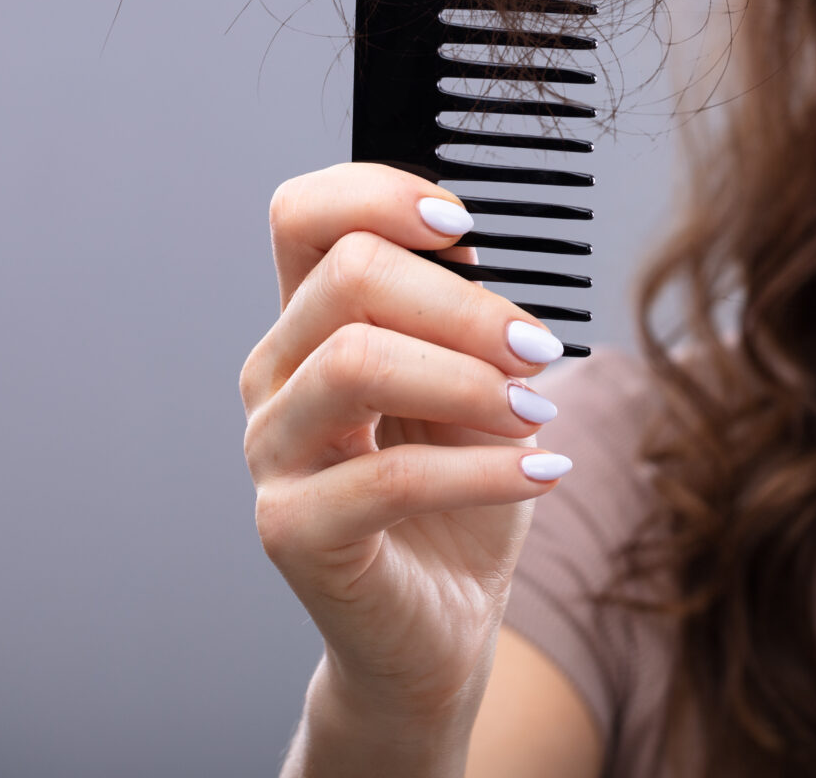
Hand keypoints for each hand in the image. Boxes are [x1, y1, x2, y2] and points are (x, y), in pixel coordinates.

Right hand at [239, 162, 573, 729]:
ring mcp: (273, 453)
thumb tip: (467, 244)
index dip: (379, 193)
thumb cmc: (460, 494)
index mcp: (313, 323)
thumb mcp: (477, 383)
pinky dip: (484, 468)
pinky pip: (389, 477)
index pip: (304, 216)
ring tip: (538, 414)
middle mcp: (276, 376)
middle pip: (347, 276)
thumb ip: (462, 316)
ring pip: (356, 362)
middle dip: (464, 303)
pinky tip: (541, 469)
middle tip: (537, 349)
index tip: (464, 226)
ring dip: (470, 378)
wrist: (442, 622)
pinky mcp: (292, 530)